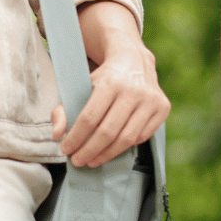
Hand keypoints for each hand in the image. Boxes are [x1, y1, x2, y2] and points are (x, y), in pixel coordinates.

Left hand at [51, 43, 169, 167]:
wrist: (134, 60)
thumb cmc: (105, 77)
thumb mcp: (82, 86)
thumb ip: (64, 109)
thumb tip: (58, 134)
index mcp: (111, 82)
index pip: (89, 118)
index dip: (76, 138)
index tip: (66, 149)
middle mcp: (134, 90)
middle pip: (108, 132)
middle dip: (89, 151)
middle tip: (77, 160)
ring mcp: (151, 99)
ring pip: (126, 139)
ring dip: (106, 154)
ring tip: (92, 160)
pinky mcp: (162, 107)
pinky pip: (142, 137)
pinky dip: (124, 146)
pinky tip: (112, 148)